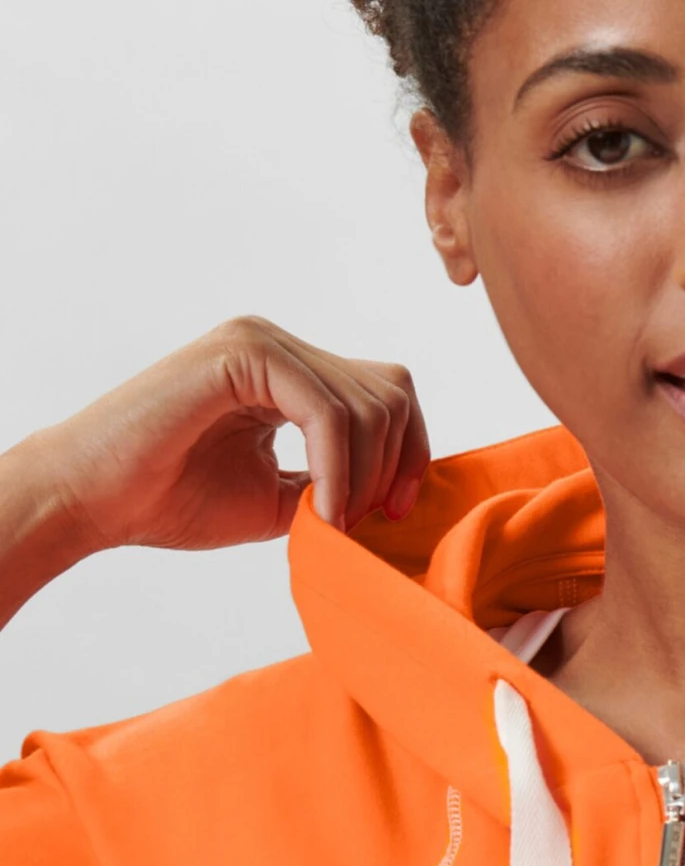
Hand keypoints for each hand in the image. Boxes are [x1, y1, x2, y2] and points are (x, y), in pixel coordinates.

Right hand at [40, 315, 428, 553]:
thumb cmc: (172, 500)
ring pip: (367, 402)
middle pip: (390, 392)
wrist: (95, 500)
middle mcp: (279, 347)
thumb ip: (336, 484)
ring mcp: (261, 342)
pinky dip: (338, 470)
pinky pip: (326, 412)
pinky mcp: (242, 354)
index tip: (396, 513)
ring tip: (331, 523)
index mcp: (290, 373)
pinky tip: (321, 512)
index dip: (410, 452)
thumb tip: (397, 495)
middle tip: (357, 523)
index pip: (387, 392)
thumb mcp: (280, 499)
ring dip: (365, 477)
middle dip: (393, 468)